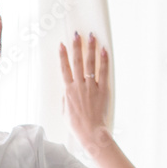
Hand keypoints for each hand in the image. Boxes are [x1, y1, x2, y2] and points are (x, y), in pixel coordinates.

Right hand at [59, 32, 111, 150]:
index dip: (63, 56)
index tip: (62, 45)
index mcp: (68, 91)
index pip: (64, 68)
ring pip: (90, 64)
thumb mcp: (64, 112)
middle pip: (77, 62)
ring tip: (91, 37)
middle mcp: (79, 86)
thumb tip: (67, 90)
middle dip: (77, 46)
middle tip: (77, 35)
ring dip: (90, 49)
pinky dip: (104, 61)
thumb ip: (65, 98)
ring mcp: (91, 87)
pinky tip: (104, 51)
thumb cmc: (77, 125)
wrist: (90, 132)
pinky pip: (104, 72)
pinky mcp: (102, 90)